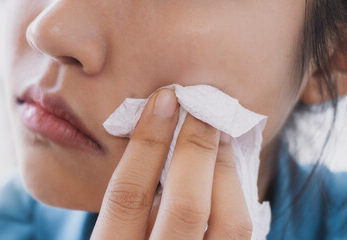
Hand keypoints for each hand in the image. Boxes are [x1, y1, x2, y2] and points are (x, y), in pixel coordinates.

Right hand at [91, 88, 251, 239]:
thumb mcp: (112, 239)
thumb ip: (130, 207)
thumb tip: (158, 143)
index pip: (129, 194)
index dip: (147, 142)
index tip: (162, 101)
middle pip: (186, 206)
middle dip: (196, 147)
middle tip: (201, 108)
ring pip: (231, 222)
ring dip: (226, 168)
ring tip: (219, 134)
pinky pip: (245, 231)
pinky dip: (240, 192)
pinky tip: (228, 171)